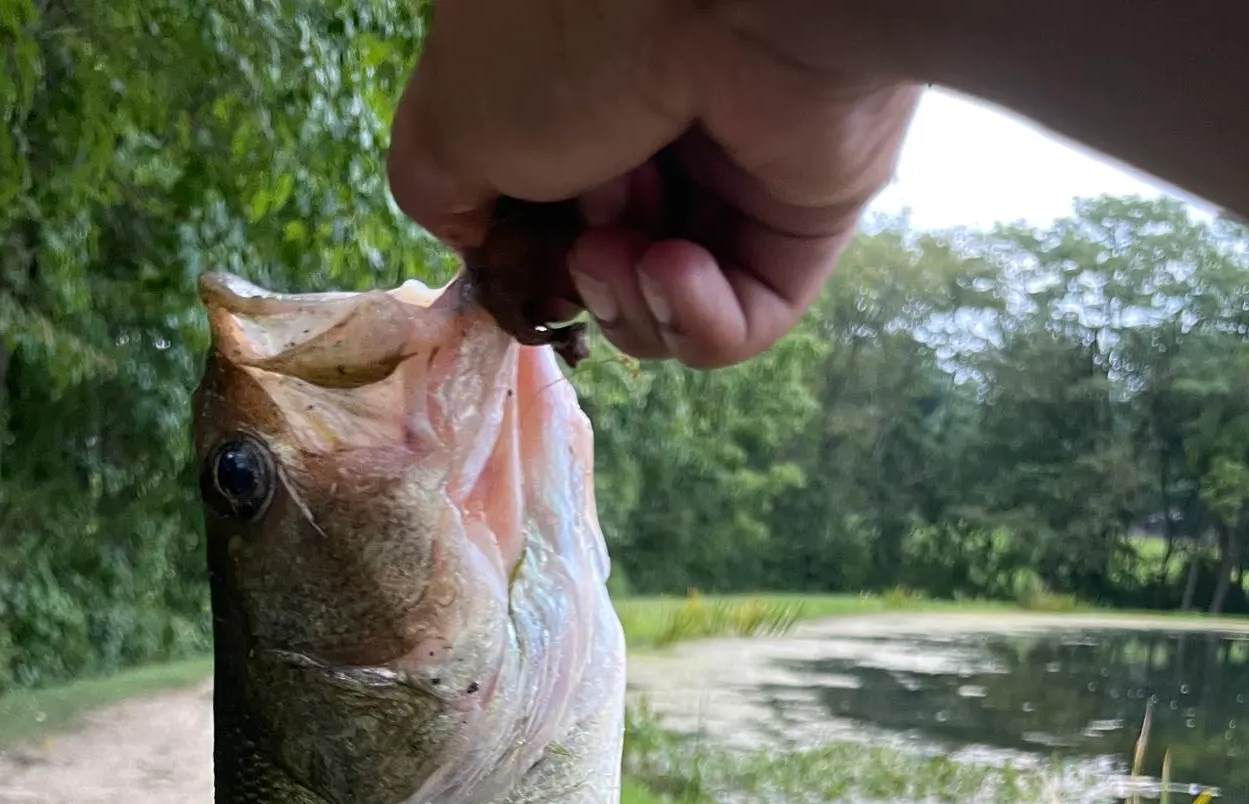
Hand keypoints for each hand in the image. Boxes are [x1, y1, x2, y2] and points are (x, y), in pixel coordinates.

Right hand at [387, 0, 919, 367]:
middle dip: (576, 275)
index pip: (545, 215)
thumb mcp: (452, 123)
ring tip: (623, 247)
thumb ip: (443, 195)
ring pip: (667, 308)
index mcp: (580, 91)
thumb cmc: (564, 38)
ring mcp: (738, 177)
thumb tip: (486, 251)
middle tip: (581, 235)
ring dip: (627, 302)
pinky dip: (695, 321)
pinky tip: (673, 270)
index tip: (513, 251)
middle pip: (603, 270)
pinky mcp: (805, 220)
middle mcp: (660, 125)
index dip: (522, 256)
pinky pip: (745, 321)